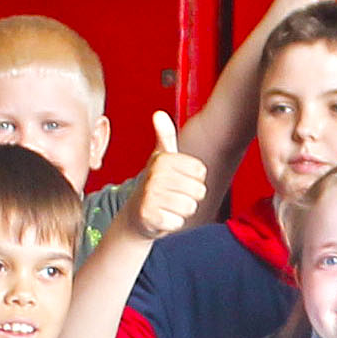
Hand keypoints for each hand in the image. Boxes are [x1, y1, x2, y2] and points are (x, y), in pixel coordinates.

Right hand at [131, 112, 209, 239]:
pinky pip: (179, 222)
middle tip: (174, 196)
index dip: (194, 179)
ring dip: (182, 211)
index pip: (200, 172)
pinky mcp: (149, 216)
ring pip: (190, 207)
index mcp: (163, 159)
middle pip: (199, 190)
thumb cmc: (155, 185)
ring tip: (168, 206)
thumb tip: (158, 114)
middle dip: (191, 197)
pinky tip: (162, 218)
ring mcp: (151, 195)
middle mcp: (156, 175)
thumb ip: (164, 137)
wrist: (135, 216)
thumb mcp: (160, 159)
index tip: (179, 180)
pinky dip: (173, 223)